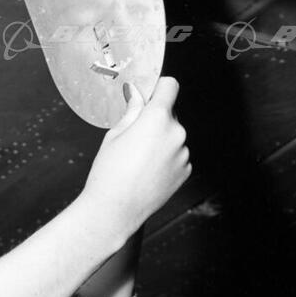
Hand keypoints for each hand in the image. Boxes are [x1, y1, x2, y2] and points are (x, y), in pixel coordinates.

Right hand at [81, 77, 190, 235]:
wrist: (115, 209)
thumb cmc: (109, 173)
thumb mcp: (115, 135)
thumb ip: (132, 111)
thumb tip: (136, 94)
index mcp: (157, 119)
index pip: (170, 87)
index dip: (159, 88)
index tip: (151, 95)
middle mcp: (176, 133)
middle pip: (169, 114)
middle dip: (155, 120)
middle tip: (134, 138)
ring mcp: (183, 153)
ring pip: (173, 136)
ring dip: (161, 141)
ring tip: (138, 160)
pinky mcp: (185, 170)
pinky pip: (177, 155)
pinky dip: (166, 159)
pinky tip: (147, 171)